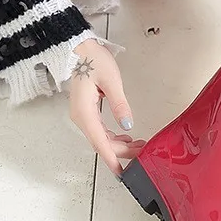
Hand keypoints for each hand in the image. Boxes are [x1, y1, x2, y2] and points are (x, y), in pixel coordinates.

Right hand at [68, 39, 145, 174]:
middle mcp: (81, 117)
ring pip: (100, 137)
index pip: (99, 141)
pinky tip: (125, 138)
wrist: (79, 49)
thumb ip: (119, 105)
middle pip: (101, 142)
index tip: (120, 172)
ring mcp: (82, 114)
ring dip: (118, 145)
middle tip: (141, 152)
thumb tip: (127, 125)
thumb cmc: (93, 61)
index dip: (111, 158)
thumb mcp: (111, 81)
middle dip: (121, 151)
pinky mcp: (86, 110)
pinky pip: (99, 129)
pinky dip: (112, 136)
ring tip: (138, 146)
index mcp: (84, 112)